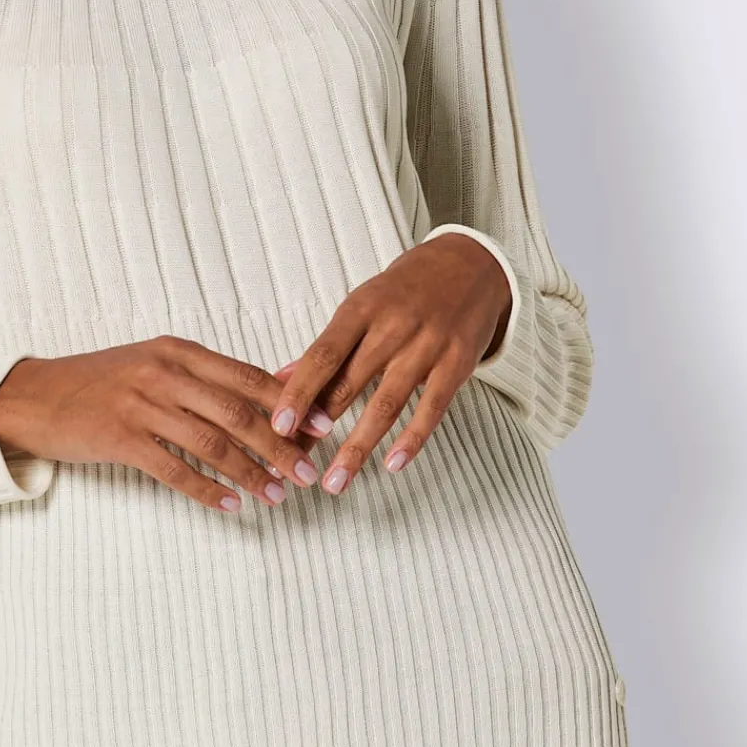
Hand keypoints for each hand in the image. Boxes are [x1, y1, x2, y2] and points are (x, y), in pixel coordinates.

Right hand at [0, 337, 334, 514]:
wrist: (36, 396)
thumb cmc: (101, 382)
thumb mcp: (152, 364)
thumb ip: (201, 378)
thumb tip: (262, 397)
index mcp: (179, 350)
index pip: (247, 376)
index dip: (290, 402)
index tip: (324, 425)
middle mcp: (164, 371)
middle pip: (238, 411)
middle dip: (281, 444)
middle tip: (309, 471)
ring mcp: (141, 403)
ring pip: (212, 442)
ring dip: (251, 472)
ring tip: (279, 495)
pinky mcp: (121, 437)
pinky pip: (174, 468)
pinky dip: (207, 489)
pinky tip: (231, 506)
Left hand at [268, 235, 512, 494]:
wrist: (469, 264)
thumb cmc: (404, 290)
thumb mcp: (362, 305)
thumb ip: (326, 347)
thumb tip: (278, 379)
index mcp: (361, 308)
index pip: (322, 355)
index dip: (298, 391)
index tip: (277, 426)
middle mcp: (393, 326)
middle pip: (349, 384)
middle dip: (318, 429)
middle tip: (292, 464)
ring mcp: (428, 345)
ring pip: (386, 403)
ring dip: (357, 447)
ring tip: (334, 482)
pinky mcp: (457, 363)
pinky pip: (432, 408)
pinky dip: (412, 439)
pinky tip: (392, 464)